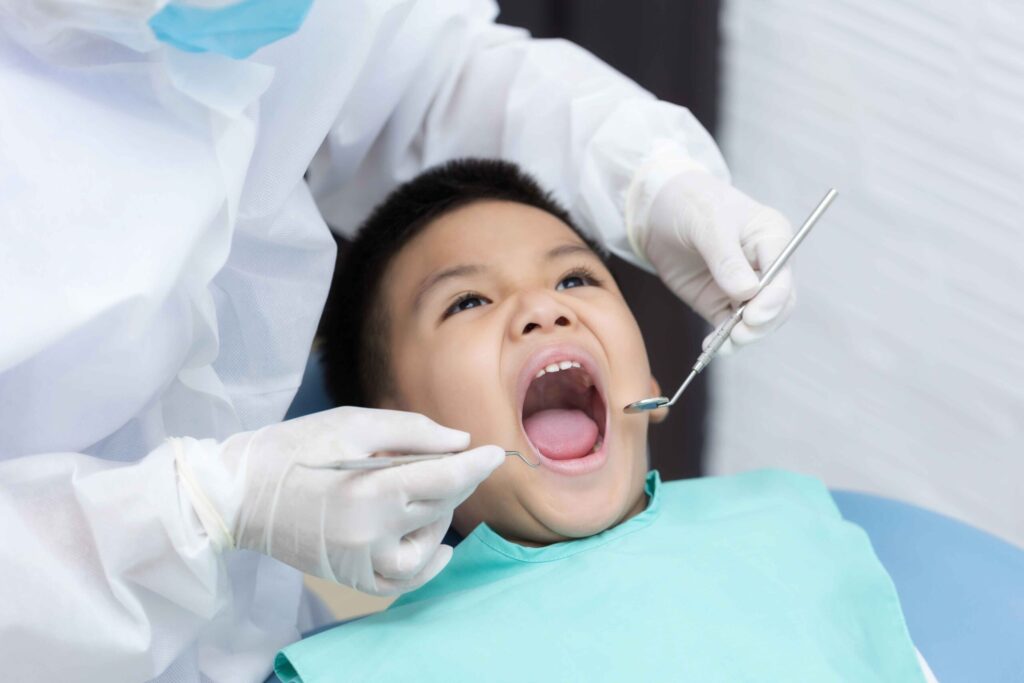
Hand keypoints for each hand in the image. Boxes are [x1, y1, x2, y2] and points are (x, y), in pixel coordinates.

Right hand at [175, 407, 503, 595]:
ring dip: (437, 520)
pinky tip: (439, 548)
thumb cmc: (290, 448)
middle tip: (446, 459)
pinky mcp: (350, 576)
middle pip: (438, 508)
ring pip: (425, 547)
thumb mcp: (350, 425)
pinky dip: (425, 566)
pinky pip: (401, 581)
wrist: (234, 493)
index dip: (476, 466)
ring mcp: (360, 562)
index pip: (444, 479)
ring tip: (423, 493)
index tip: (498, 454)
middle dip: (453, 481)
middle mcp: (370, 534)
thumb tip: (460, 442)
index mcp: (370, 491)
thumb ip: (411, 432)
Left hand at [631, 170, 795, 352]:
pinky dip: (724, 340)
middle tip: (739, 334)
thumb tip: (746, 291)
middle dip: (762, 323)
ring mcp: (745, 287)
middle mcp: (765, 265)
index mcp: (772, 237)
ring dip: (744, 336)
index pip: (783, 273)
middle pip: (778, 303)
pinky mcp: (722, 302)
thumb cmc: (691, 203)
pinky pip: (730, 327)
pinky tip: (711, 347)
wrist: (659, 211)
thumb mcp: (707, 222)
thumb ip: (725, 257)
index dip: (772, 298)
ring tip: (722, 345)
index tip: (753, 314)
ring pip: (758, 321)